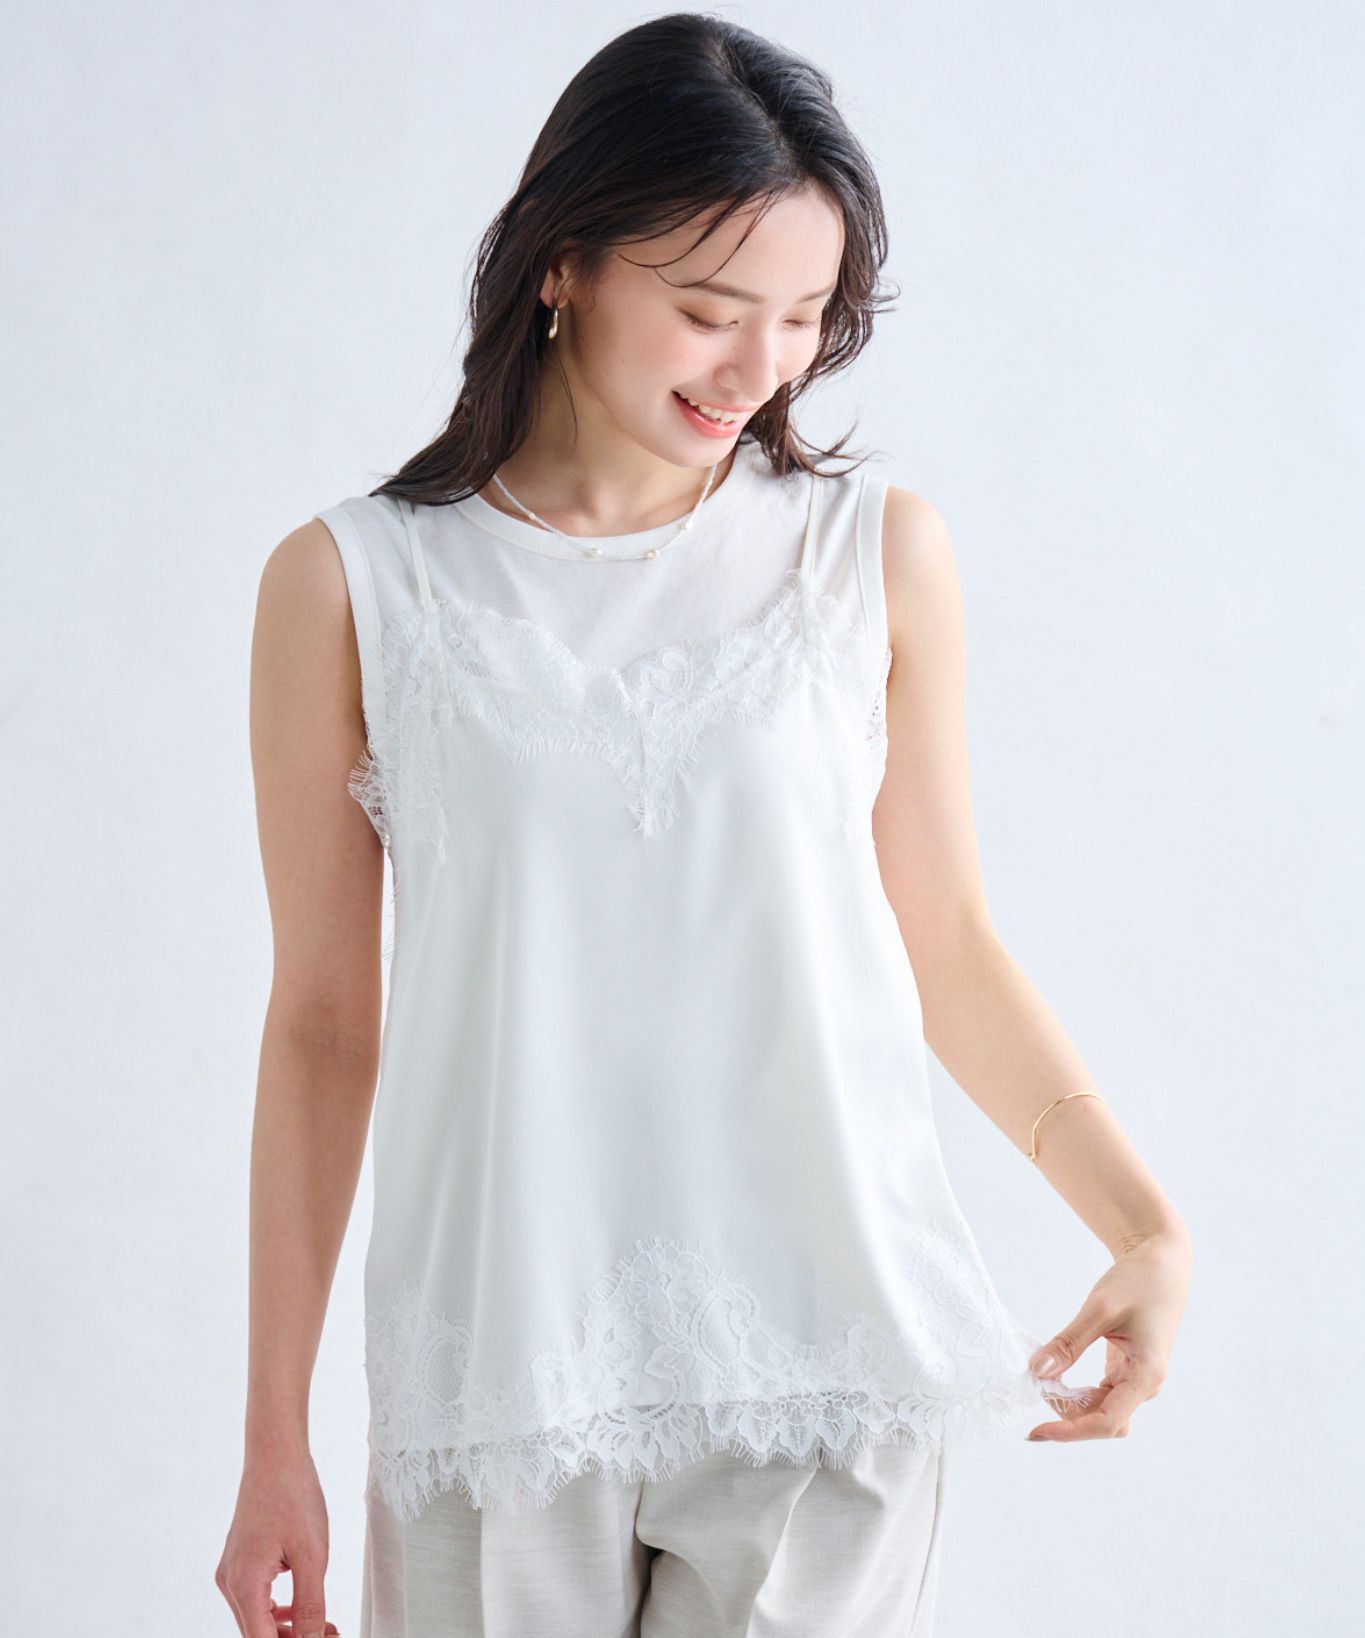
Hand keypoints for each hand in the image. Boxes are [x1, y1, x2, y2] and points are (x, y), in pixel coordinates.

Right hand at [216, 1446, 341, 1636]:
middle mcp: (230, 1582)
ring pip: (255, 1618)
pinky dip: (277, 1610)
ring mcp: (232, 1571)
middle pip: (256, 1634)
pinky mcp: (239, 1561)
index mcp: (244, 1585)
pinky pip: (254, 1598)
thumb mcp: (312, 1555)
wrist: (276, 1457)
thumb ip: (310, 1604)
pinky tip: (300, 1608)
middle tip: (328, 1633)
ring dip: (286, 1629)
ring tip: (322, 1625)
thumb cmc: (293, 1496)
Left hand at [1024, 1223, 1190, 1441]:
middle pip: (1101, 1420)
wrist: (1162, 1264)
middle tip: (1033, 1390)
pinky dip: (1076, 1390)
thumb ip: (1068, 1343)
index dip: (1069, 1431)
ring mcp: (1136, 1380)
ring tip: (1041, 1381)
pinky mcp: (1126, 1370)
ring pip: (1099, 1409)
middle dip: (1066, 1415)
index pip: (1106, 1422)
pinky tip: (1055, 1378)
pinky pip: (1100, 1394)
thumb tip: (1037, 1372)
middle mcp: (1144, 1385)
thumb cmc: (1138, 1282)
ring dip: (1069, 1403)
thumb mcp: (1100, 1309)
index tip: (1035, 1430)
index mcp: (1146, 1376)